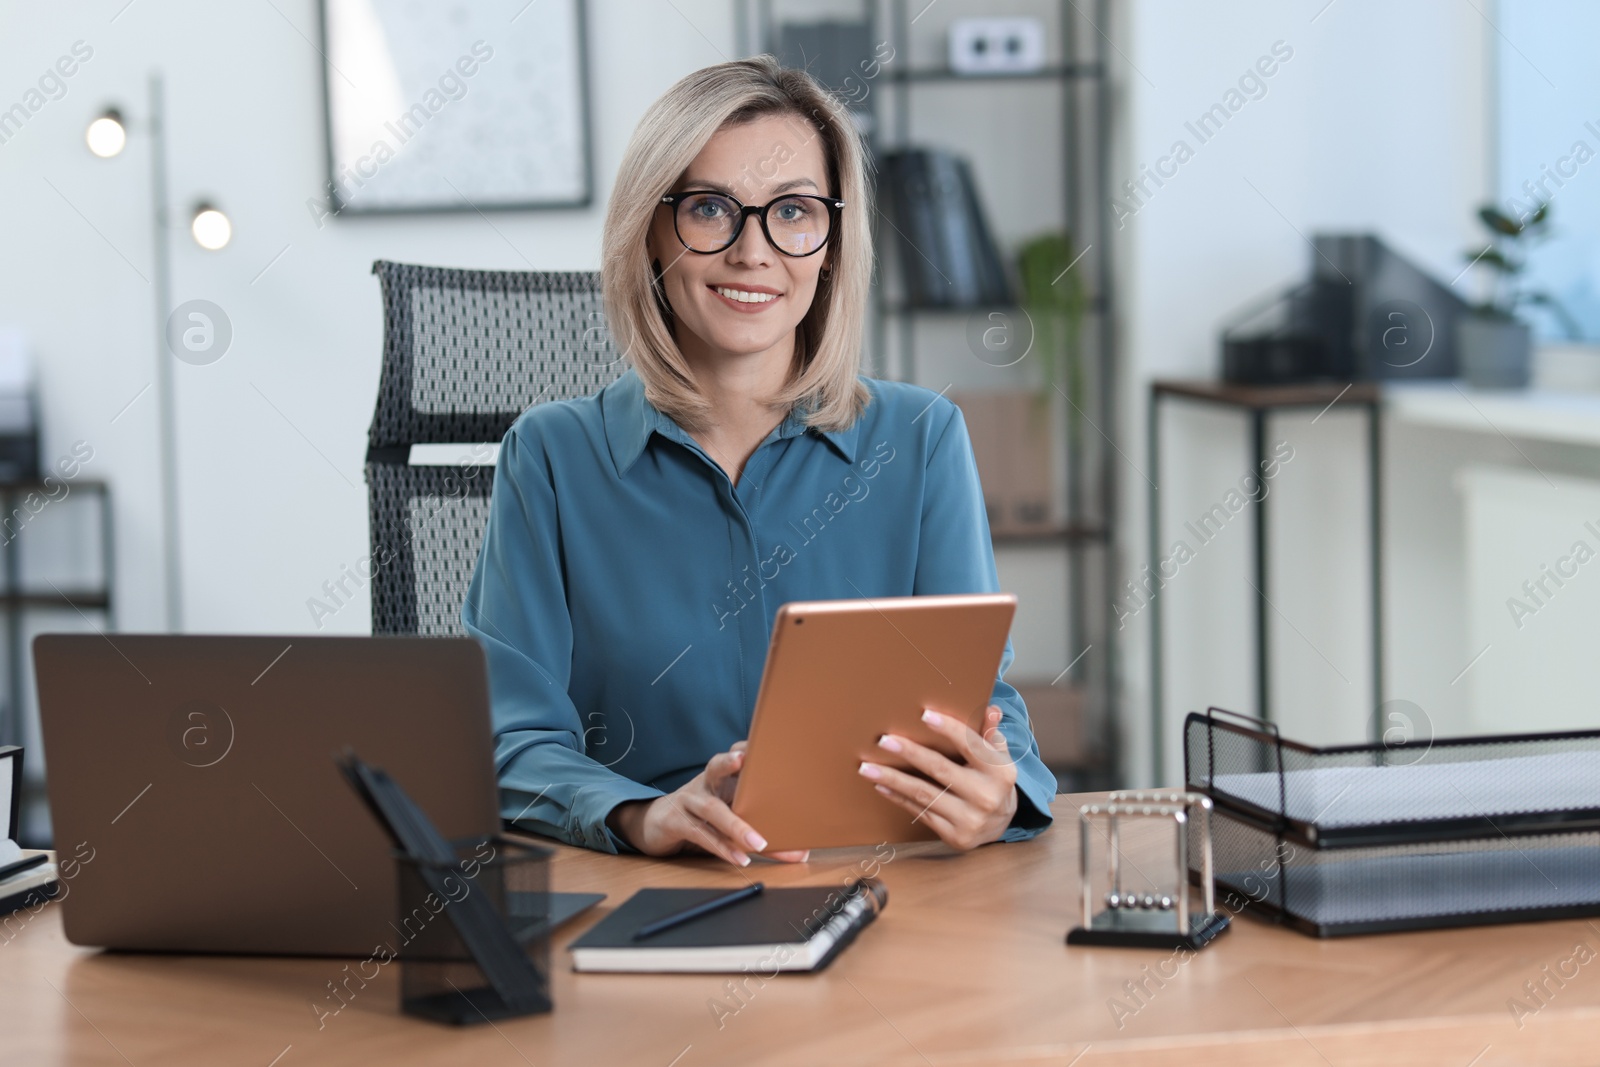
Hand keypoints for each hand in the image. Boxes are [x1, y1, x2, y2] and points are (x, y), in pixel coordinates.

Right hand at [607, 741, 809, 865]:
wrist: (656, 823)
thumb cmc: (704, 816)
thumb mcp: (730, 813)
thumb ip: (761, 827)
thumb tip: (800, 852)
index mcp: (721, 776)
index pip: (735, 752)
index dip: (747, 745)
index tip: (764, 741)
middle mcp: (705, 783)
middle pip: (716, 766)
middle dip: (730, 763)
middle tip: (744, 760)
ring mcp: (689, 801)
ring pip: (712, 809)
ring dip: (737, 826)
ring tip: (759, 843)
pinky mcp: (676, 823)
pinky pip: (701, 834)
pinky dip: (722, 847)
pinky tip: (740, 858)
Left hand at [858, 705, 1018, 850]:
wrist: (1001, 824)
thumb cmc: (993, 780)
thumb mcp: (998, 756)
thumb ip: (990, 733)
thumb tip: (992, 709)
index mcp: (999, 771)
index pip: (970, 745)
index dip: (948, 729)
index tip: (924, 714)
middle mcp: (985, 796)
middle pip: (940, 769)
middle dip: (910, 753)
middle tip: (884, 740)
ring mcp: (969, 819)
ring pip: (924, 794)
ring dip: (893, 779)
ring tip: (867, 767)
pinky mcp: (954, 836)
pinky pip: (920, 812)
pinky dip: (898, 798)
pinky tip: (881, 785)